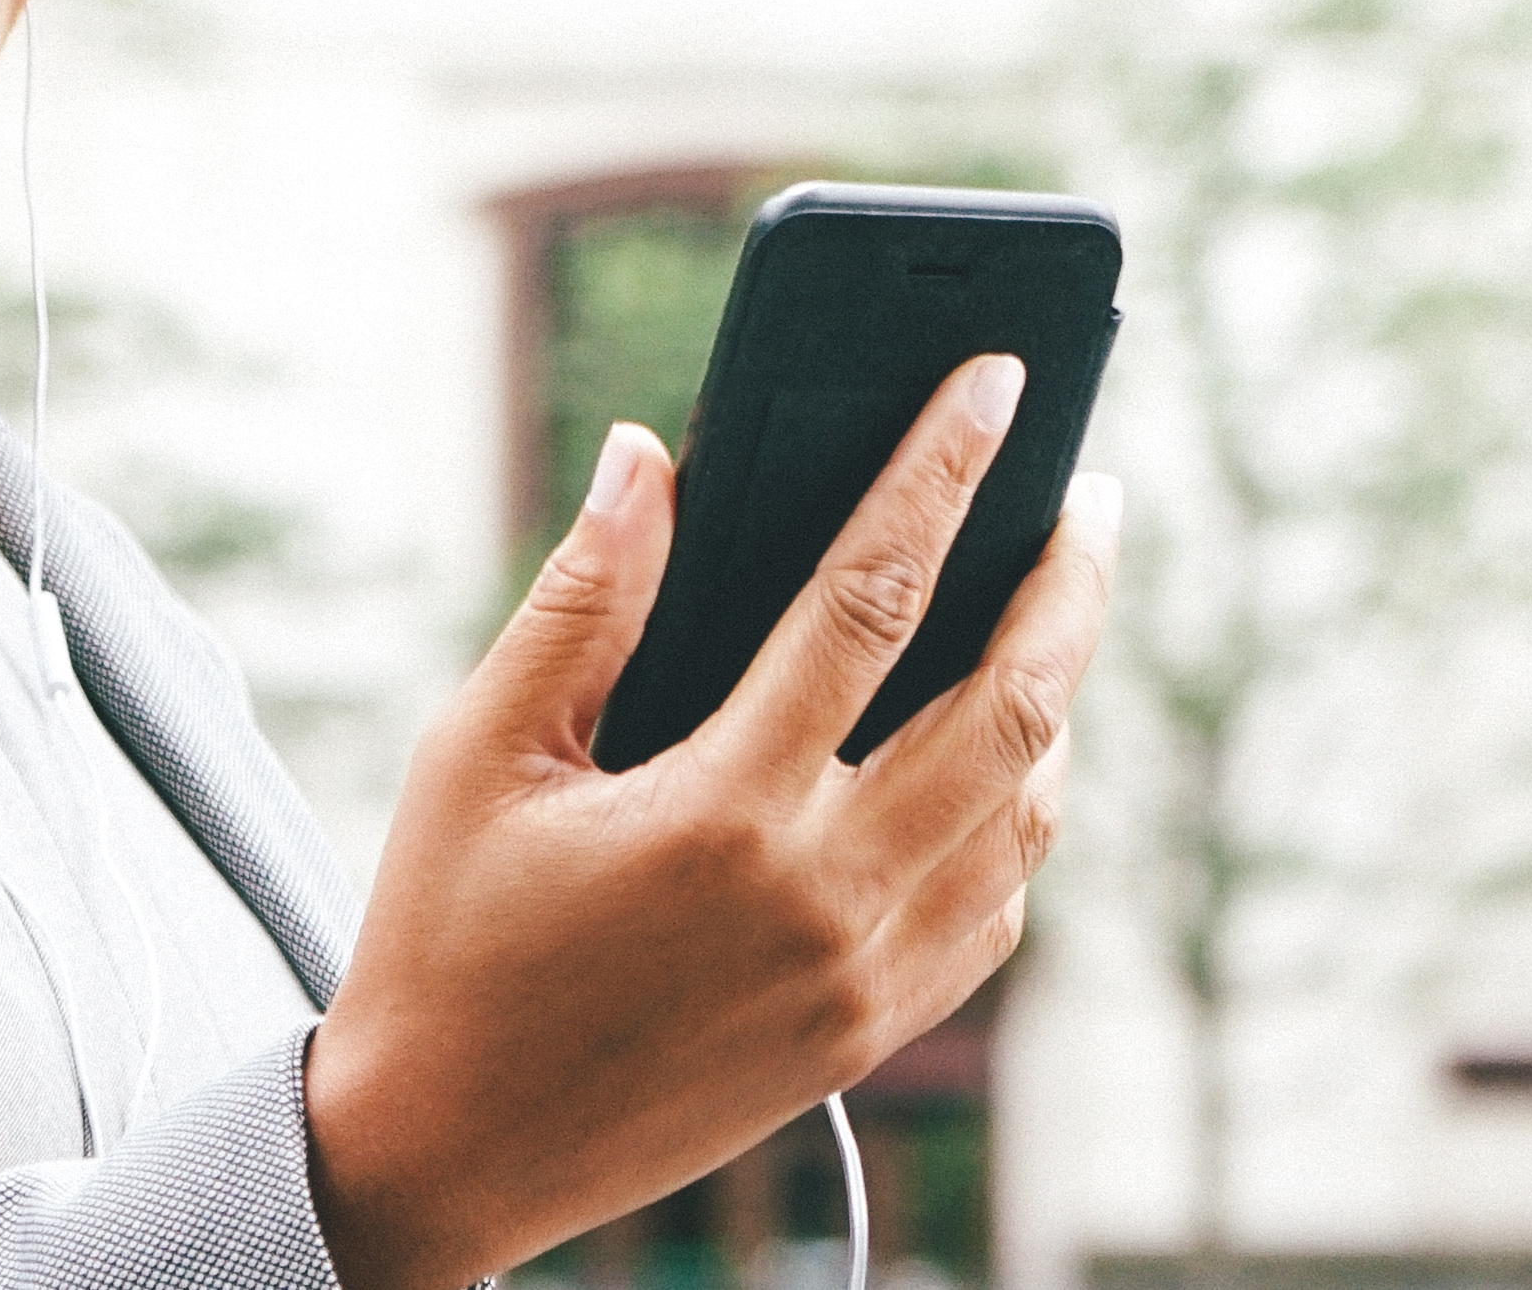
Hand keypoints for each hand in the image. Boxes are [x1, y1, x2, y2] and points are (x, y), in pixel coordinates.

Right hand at [301, 356, 1120, 1289]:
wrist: (447, 1148)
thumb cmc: (445, 934)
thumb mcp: (479, 749)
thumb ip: (584, 597)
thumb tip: (646, 456)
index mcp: (721, 812)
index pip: (870, 598)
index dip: (939, 473)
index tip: (996, 383)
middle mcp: (823, 900)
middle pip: (1013, 709)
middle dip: (1066, 584)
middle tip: (1086, 496)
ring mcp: (865, 980)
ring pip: (1031, 813)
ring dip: (1058, 698)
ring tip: (1047, 610)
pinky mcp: (872, 1035)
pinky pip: (999, 905)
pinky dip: (1021, 814)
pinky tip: (991, 756)